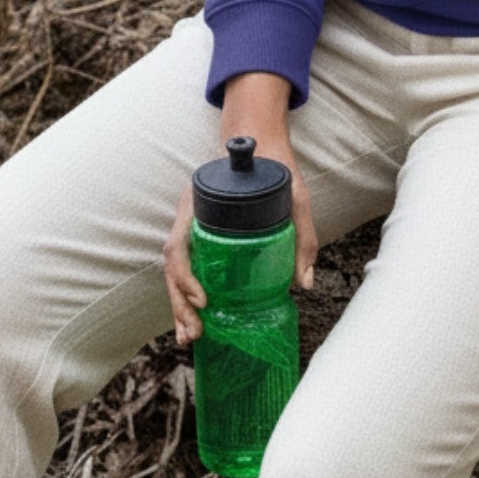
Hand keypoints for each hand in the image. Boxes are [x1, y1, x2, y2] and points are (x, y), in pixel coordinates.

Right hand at [162, 131, 320, 347]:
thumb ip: (302, 234)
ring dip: (179, 305)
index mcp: (199, 202)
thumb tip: (305, 282)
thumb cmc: (274, 165)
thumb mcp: (294, 195)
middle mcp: (190, 216)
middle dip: (179, 303)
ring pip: (176, 270)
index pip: (178, 245)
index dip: (184, 276)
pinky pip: (188, 265)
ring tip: (189, 338)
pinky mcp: (203, 234)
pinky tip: (196, 318)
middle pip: (174, 265)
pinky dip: (187, 293)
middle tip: (193, 334)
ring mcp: (193, 226)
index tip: (203, 299)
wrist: (261, 138)